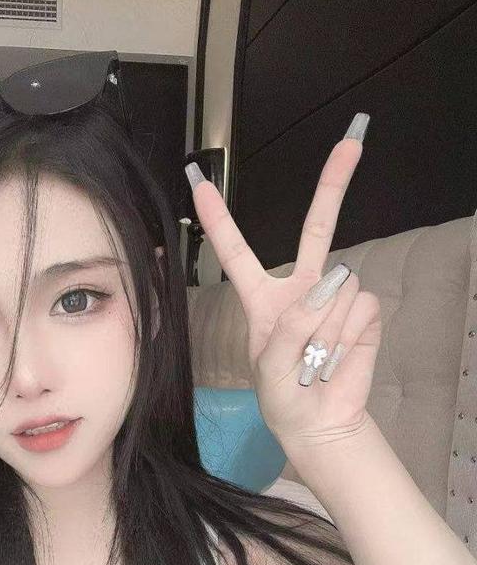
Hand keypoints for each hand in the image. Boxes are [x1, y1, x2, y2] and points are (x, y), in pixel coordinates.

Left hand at [185, 115, 381, 454]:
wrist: (319, 424)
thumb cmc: (283, 397)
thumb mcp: (268, 366)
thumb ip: (290, 326)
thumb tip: (332, 284)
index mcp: (264, 299)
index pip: (237, 251)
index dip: (219, 219)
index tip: (199, 183)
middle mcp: (302, 289)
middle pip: (317, 229)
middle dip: (334, 184)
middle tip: (354, 140)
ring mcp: (336, 297)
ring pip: (335, 287)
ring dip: (325, 328)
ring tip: (315, 358)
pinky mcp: (364, 312)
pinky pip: (358, 306)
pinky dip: (347, 334)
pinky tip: (337, 355)